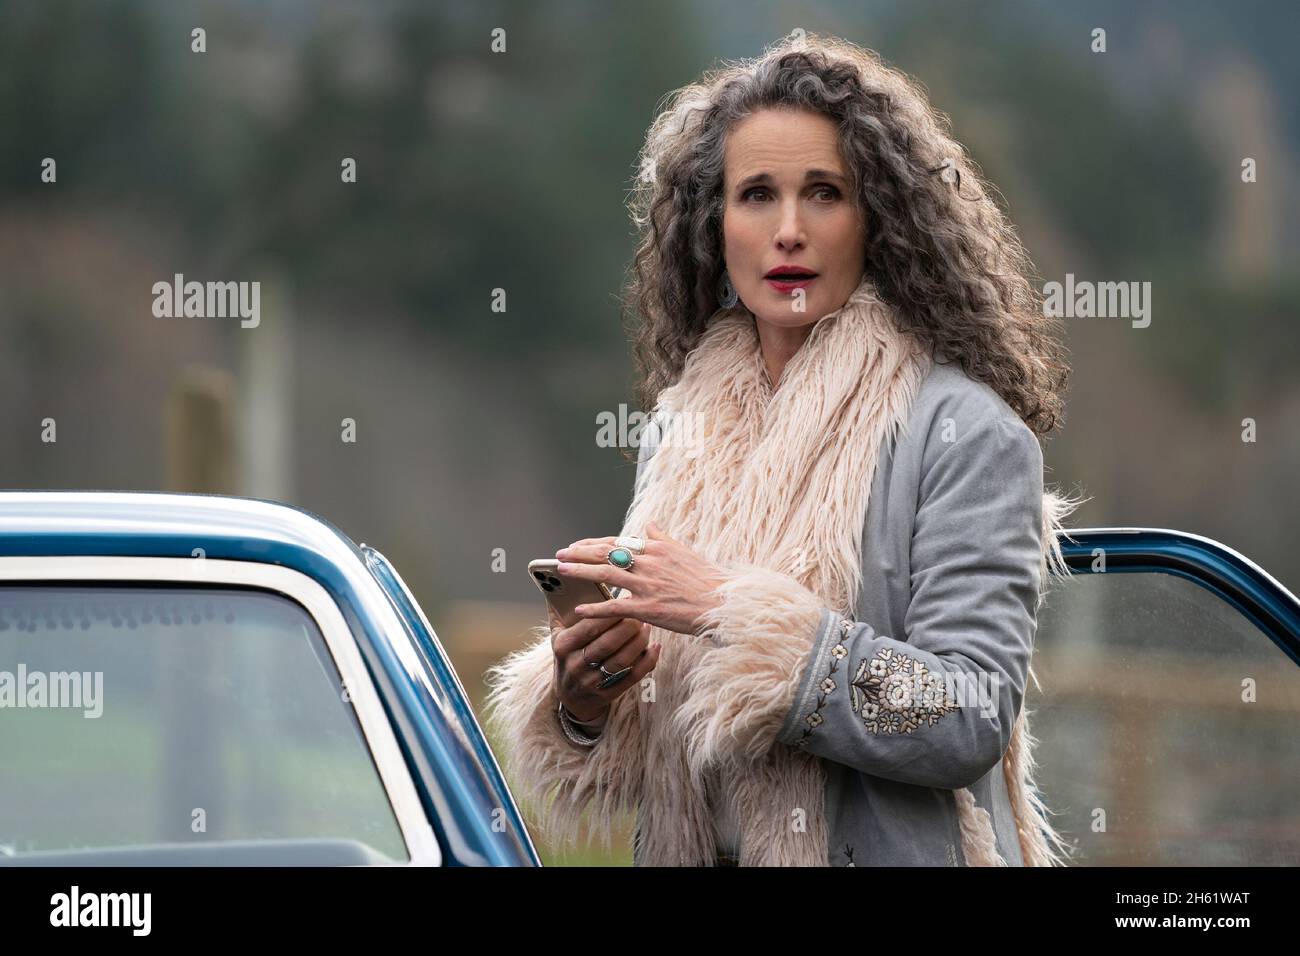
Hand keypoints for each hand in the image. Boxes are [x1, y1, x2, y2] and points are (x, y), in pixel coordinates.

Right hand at [548, 603, 660, 725]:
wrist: (570, 696)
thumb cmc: (568, 655)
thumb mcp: (557, 635)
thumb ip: (558, 609)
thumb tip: (556, 578)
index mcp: (562, 646)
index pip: (588, 627)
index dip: (608, 613)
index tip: (624, 599)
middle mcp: (575, 665)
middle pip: (607, 643)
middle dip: (627, 626)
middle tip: (641, 611)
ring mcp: (592, 682)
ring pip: (621, 660)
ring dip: (639, 641)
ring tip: (647, 625)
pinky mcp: (608, 694)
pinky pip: (632, 677)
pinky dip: (647, 661)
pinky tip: (655, 646)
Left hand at [554, 521, 728, 636]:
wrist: (723, 604)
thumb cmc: (707, 580)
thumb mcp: (685, 552)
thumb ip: (663, 539)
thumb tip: (649, 524)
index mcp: (656, 549)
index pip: (616, 543)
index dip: (593, 544)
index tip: (576, 545)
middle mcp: (649, 563)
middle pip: (605, 554)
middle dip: (579, 553)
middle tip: (560, 555)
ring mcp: (647, 585)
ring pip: (605, 575)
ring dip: (580, 572)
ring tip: (562, 570)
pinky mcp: (649, 608)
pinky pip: (615, 607)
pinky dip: (595, 608)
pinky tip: (580, 609)